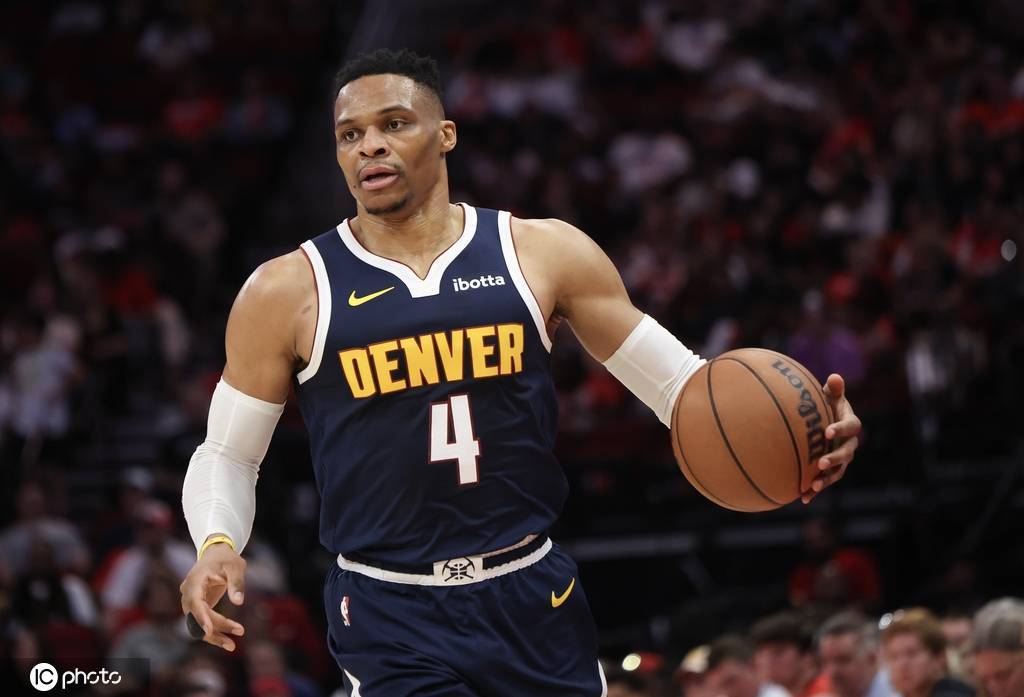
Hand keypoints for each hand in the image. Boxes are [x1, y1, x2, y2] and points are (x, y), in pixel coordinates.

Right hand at [179, 542, 245, 650]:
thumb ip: (236, 583)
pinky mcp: (197, 606)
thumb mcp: (236, 566)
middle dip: (214, 629)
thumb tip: (238, 602)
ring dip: (213, 634)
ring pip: (197, 623)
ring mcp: (191, 601)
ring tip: (232, 645)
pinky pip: (202, 622)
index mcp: (195, 580)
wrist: (216, 553)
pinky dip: (213, 630)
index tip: (209, 630)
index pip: (195, 601)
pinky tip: (227, 640)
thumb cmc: (226, 559)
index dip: (201, 617)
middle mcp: (188, 593)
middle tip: (239, 632)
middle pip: (196, 616)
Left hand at [802, 374, 861, 502]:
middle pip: (846, 454)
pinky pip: (824, 481)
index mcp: (850, 424)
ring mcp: (841, 459)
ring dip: (826, 479)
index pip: (850, 427)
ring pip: (837, 472)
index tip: (827, 431)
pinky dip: (815, 490)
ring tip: (814, 486)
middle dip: (834, 459)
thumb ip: (834, 389)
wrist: (825, 421)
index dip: (840, 429)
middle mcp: (849, 444)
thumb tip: (835, 377)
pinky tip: (803, 498)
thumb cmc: (826, 404)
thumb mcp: (830, 395)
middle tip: (820, 462)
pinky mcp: (830, 470)